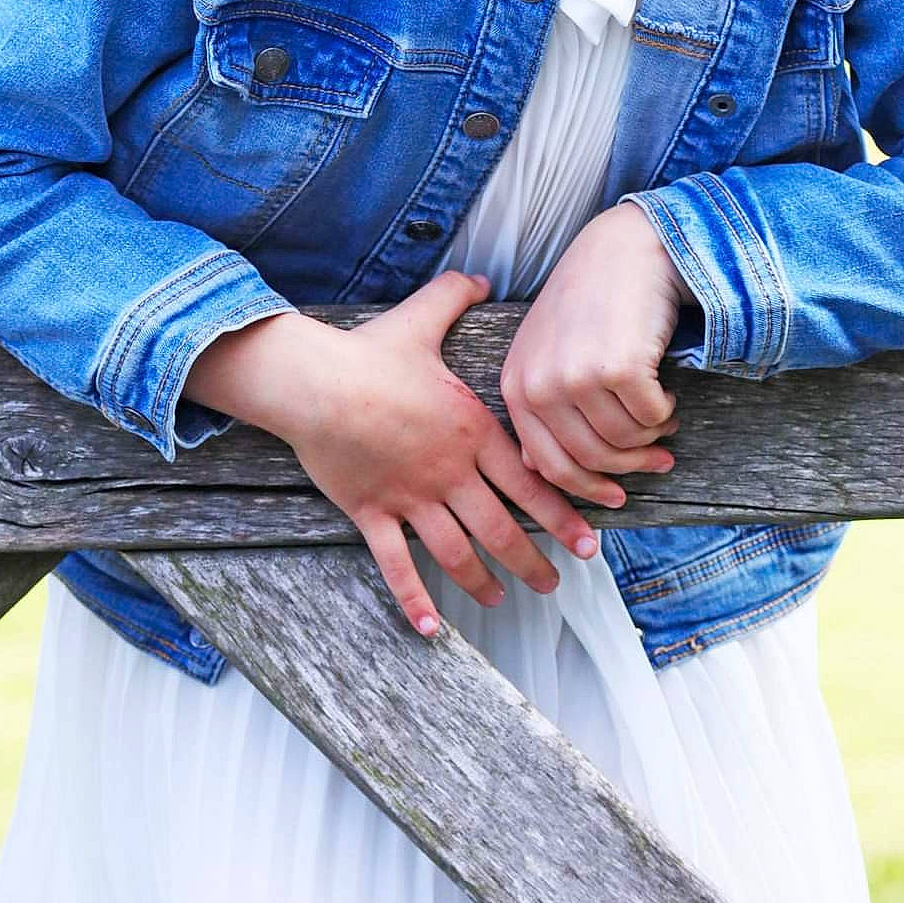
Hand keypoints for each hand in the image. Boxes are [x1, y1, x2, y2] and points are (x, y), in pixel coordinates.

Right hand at [278, 269, 602, 635]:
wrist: (315, 383)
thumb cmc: (370, 352)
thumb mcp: (422, 317)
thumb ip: (456, 296)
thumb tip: (481, 275)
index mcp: (471, 431)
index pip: (529, 482)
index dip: (562, 515)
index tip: (587, 541)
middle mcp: (449, 472)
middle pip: (501, 529)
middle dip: (534, 561)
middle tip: (555, 583)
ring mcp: (411, 497)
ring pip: (458, 552)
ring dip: (485, 581)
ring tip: (504, 599)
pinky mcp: (372, 512)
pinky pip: (397, 564)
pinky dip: (415, 599)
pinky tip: (432, 627)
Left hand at [499, 203, 691, 506]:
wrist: (623, 247)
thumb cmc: (588, 299)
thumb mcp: (545, 350)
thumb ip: (538, 404)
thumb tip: (536, 467)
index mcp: (516, 385)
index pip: (549, 465)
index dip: (588, 489)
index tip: (616, 497)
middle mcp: (539, 385)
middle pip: (592, 460)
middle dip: (631, 466)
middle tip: (659, 458)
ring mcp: (577, 376)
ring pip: (626, 442)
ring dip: (652, 434)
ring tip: (661, 413)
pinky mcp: (618, 368)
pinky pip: (651, 417)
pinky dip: (665, 410)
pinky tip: (667, 390)